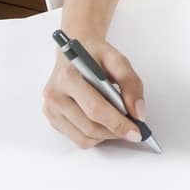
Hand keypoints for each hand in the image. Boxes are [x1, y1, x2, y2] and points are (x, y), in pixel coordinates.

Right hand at [41, 31, 146, 148]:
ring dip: (107, 136)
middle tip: (132, 129)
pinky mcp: (52, 119)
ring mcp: (51, 109)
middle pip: (90, 127)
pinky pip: (78, 139)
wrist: (74, 51)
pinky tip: (102, 122)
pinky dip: (95, 136)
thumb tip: (138, 112)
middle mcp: (55, 94)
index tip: (136, 132)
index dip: (118, 124)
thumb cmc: (94, 55)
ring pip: (85, 138)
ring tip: (118, 123)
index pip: (95, 109)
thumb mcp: (117, 60)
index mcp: (69, 76)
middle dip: (116, 132)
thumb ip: (131, 84)